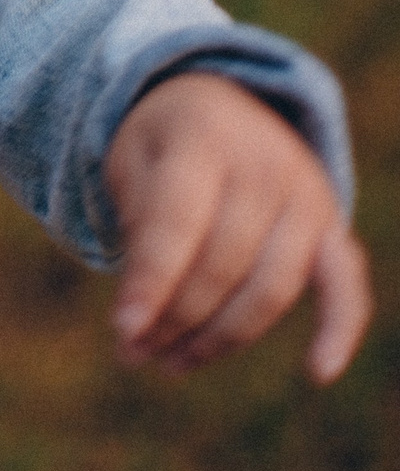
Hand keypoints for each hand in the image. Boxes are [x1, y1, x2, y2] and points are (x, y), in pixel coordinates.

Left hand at [106, 71, 371, 381]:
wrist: (219, 99)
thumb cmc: (162, 143)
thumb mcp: (130, 161)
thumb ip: (139, 227)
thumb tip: (140, 318)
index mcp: (204, 139)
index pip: (177, 225)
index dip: (150, 283)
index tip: (122, 330)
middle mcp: (266, 165)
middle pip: (222, 266)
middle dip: (173, 318)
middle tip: (132, 352)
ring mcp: (309, 196)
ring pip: (271, 288)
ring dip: (221, 337)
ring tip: (170, 362)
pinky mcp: (333, 226)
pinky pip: (347, 284)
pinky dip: (340, 329)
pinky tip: (318, 372)